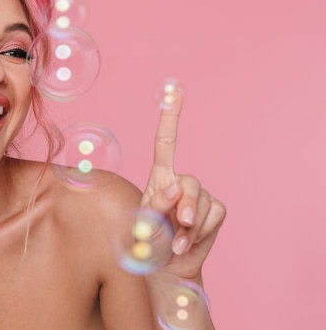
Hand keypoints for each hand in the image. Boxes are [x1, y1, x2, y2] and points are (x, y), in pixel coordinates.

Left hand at [140, 87, 225, 280]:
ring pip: (202, 202)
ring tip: (177, 243)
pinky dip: (202, 232)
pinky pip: (214, 215)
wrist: (166, 266)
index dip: (170, 117)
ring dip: (191, 227)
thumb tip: (176, 186)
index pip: (166, 142)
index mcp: (159, 178)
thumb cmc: (147, 242)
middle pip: (190, 182)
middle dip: (187, 205)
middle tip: (181, 225)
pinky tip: (189, 243)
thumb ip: (156, 206)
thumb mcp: (143, 224)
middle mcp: (180, 182)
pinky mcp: (215, 210)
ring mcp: (201, 196)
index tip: (175, 91)